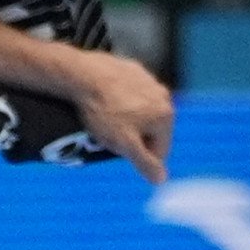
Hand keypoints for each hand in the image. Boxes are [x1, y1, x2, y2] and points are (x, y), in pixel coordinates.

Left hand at [71, 48, 174, 183]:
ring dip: (131, 119)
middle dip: (136, 136)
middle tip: (112, 136)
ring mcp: (149, 81)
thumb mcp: (124, 144)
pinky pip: (133, 93)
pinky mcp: (134, 70)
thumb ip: (145, 163)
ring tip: (107, 119)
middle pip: (153, 129)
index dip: (140, 157)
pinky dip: (123, 100)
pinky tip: (106, 101)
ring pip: (143, 111)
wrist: (83, 76)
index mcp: (165, 116)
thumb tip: (162, 180)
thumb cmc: (104, 113)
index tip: (120, 152)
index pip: (160, 150)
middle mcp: (163, 97)